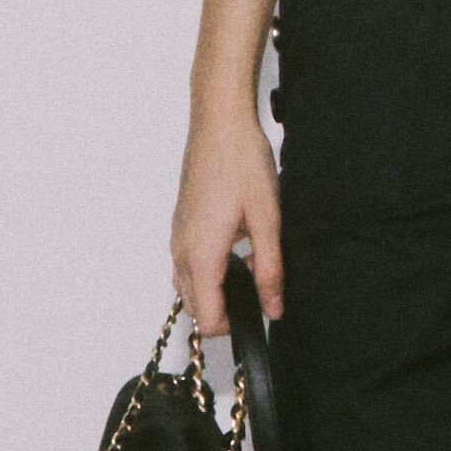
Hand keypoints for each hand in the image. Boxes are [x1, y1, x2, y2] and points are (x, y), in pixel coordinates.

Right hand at [171, 93, 283, 338]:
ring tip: (251, 270)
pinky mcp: (180, 225)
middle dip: (225, 313)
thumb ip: (270, 270)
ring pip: (188, 287)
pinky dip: (208, 272)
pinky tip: (236, 249)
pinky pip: (187, 264)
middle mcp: (181, 251)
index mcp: (201, 255)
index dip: (234, 327)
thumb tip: (273, 308)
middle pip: (195, 308)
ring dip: (215, 292)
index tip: (260, 316)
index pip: (207, 318)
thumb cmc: (241, 162)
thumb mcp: (267, 219)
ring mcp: (177, 237)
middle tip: (260, 296)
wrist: (219, 123)